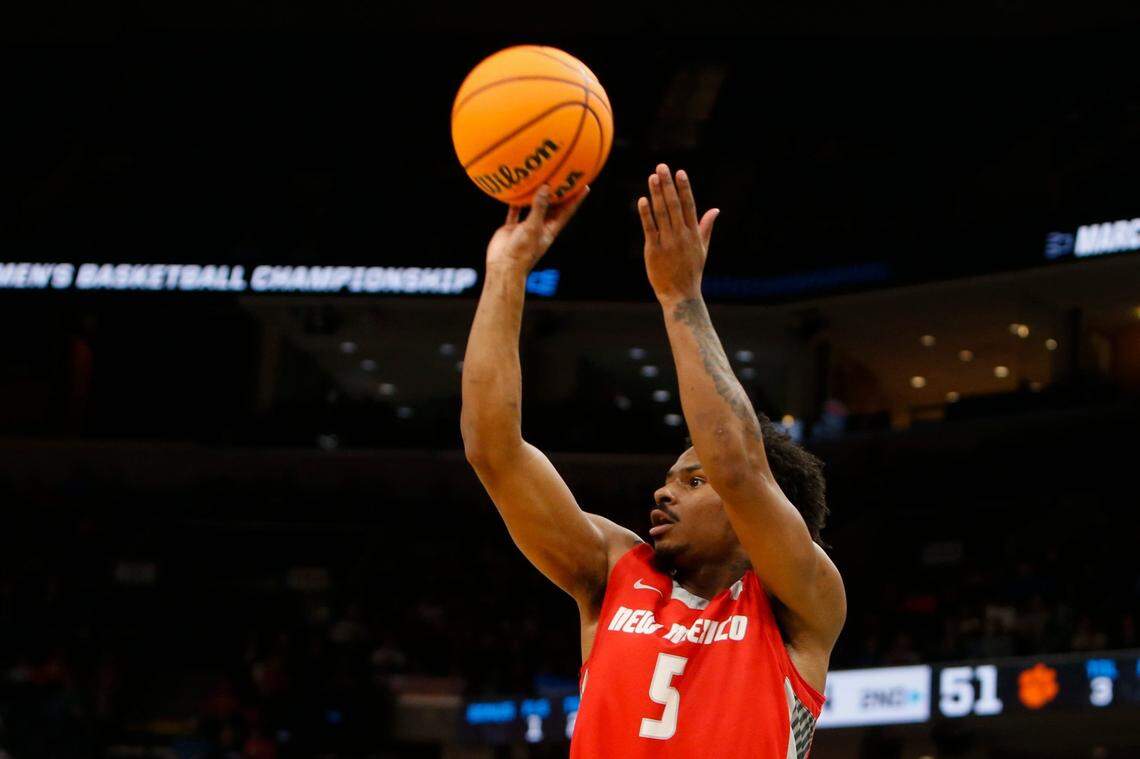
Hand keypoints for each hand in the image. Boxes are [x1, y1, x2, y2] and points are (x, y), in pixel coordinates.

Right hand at [486, 185, 588, 275]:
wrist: (503, 266)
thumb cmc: (522, 252)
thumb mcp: (533, 228)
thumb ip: (538, 208)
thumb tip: (546, 188)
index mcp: (550, 229)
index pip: (567, 211)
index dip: (576, 199)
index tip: (584, 185)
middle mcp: (540, 227)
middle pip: (552, 206)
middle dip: (558, 193)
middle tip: (562, 175)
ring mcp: (526, 227)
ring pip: (533, 207)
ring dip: (536, 195)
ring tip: (540, 179)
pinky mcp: (512, 228)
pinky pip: (515, 212)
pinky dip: (515, 202)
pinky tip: (515, 190)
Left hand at [638, 164, 718, 304]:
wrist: (681, 294)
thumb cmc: (691, 271)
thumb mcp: (702, 249)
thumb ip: (706, 227)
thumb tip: (715, 210)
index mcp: (694, 234)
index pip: (689, 205)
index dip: (684, 188)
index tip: (680, 172)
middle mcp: (681, 235)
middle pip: (674, 205)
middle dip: (668, 185)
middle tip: (662, 167)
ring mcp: (667, 242)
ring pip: (662, 213)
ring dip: (657, 194)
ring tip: (652, 177)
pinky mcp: (654, 249)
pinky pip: (649, 228)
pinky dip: (646, 213)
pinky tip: (643, 200)